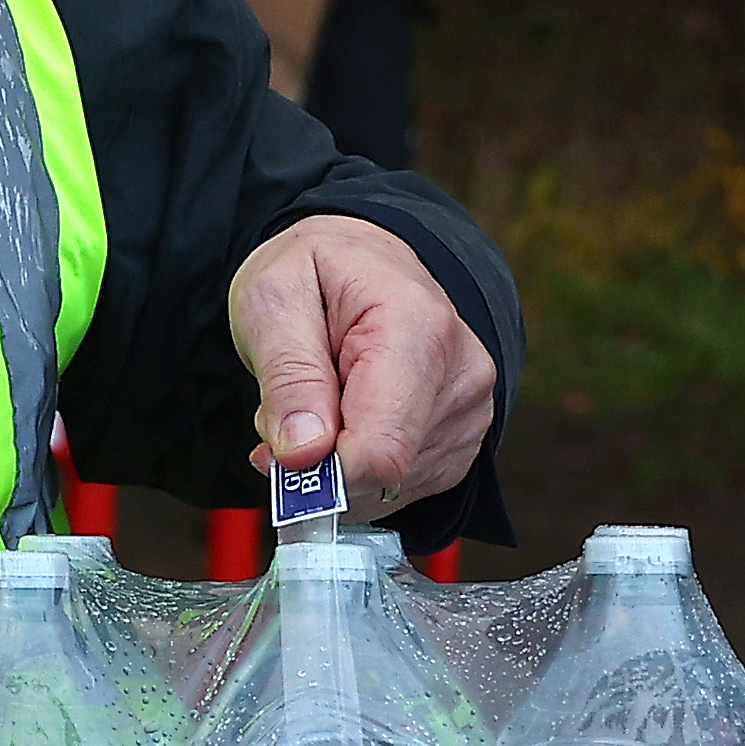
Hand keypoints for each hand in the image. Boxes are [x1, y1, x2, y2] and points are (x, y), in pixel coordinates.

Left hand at [226, 216, 498, 518]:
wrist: (361, 255)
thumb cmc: (314, 271)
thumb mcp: (273, 300)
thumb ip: (288, 376)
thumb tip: (304, 452)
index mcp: (417, 330)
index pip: (380, 450)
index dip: (319, 473)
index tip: (275, 451)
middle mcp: (461, 374)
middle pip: (383, 476)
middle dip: (318, 464)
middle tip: (285, 413)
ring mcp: (470, 410)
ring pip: (389, 490)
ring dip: (333, 467)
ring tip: (315, 404)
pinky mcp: (462, 439)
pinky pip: (401, 489)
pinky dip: (356, 472)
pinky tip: (339, 424)